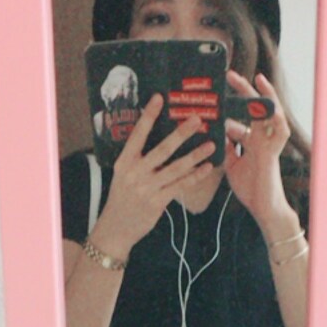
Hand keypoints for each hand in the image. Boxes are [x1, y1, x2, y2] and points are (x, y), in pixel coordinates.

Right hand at [91, 94, 215, 257]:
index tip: (159, 98)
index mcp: (125, 162)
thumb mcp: (124, 175)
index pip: (137, 134)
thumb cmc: (122, 197)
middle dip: (181, 133)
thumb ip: (139, 159)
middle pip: (162, 149)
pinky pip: (180, 186)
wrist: (115, 228)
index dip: (148, 116)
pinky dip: (195, 176)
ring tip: (211, 144)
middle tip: (197, 120)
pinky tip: (206, 168)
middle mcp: (135, 172)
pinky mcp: (158, 202)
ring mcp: (147, 188)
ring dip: (195, 155)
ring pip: (176, 168)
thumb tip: (163, 142)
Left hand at [223, 71, 292, 227]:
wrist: (263, 208)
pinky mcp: (273, 152)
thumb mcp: (231, 165)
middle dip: (243, 91)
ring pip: (269, 114)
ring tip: (257, 79)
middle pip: (253, 109)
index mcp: (250, 142)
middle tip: (230, 75)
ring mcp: (268, 144)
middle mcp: (260, 139)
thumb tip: (214, 134)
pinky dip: (276, 119)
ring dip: (265, 97)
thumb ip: (225, 148)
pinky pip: (279, 132)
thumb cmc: (250, 189)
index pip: (239, 119)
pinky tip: (271, 106)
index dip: (228, 108)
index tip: (215, 94)